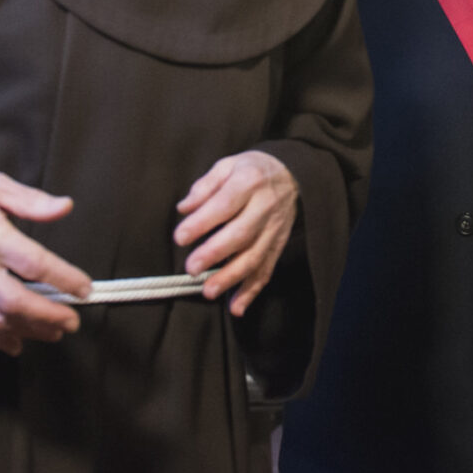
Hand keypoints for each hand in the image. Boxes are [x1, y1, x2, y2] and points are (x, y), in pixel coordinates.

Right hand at [0, 173, 90, 354]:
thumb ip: (32, 201)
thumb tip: (64, 206)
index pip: (33, 263)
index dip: (63, 278)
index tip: (83, 288)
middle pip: (14, 301)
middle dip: (49, 316)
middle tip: (72, 320)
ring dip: (28, 331)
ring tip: (53, 331)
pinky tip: (16, 342)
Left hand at [174, 150, 297, 315]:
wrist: (292, 173)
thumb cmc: (251, 170)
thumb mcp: (227, 166)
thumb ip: (205, 186)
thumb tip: (184, 208)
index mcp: (249, 182)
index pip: (225, 204)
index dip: (202, 222)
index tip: (180, 236)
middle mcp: (265, 207)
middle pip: (241, 234)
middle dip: (215, 253)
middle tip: (192, 268)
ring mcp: (274, 229)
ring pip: (254, 257)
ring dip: (231, 277)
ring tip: (208, 291)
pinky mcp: (278, 245)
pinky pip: (266, 270)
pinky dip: (252, 291)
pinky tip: (236, 307)